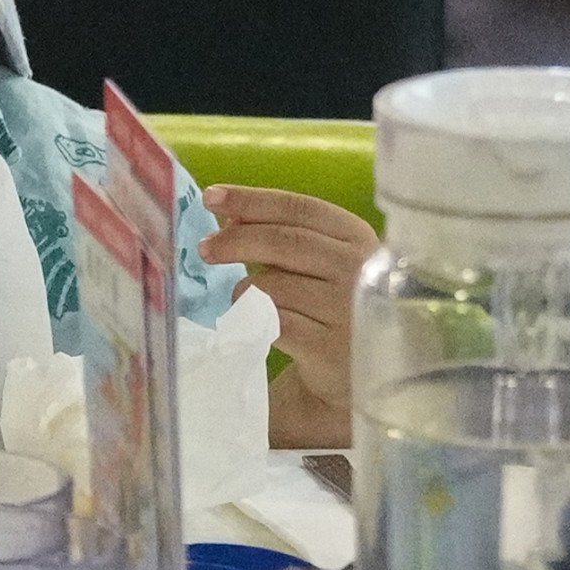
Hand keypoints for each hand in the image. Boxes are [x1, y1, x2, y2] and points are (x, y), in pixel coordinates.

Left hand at [202, 181, 379, 446]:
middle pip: (283, 241)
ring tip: (240, 297)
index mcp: (359, 237)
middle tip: (205, 249)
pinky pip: (272, 320)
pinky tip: (250, 319)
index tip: (210, 197)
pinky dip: (252, 317)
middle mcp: (359, 270)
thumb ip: (285, 234)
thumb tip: (229, 215)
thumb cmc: (337, 304)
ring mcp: (347, 311)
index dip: (250, 200)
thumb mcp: (324, 261)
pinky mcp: (329, 349)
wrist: (364, 372)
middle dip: (235, 240)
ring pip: (272, 285)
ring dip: (243, 288)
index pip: (298, 208)